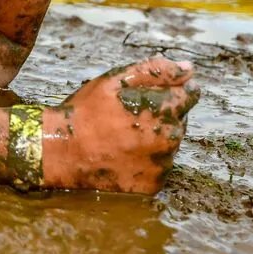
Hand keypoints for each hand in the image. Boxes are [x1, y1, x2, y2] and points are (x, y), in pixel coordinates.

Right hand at [41, 57, 198, 192]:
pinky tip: (125, 153)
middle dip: (163, 114)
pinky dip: (148, 160)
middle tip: (129, 115)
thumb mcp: (115, 80)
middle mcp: (169, 138)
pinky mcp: (153, 185)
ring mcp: (162, 164)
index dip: (172, 90)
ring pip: (170, 143)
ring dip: (156, 137)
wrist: (62, 152)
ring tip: (124, 135)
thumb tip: (188, 68)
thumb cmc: (87, 110)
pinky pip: (159, 167)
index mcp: (163, 109)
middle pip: (181, 119)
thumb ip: (155, 71)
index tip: (152, 95)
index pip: (190, 94)